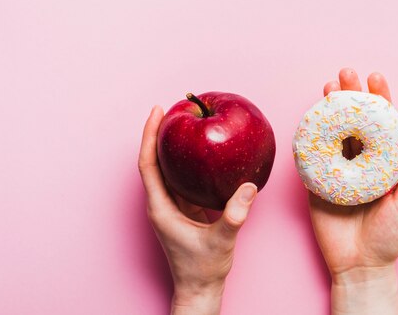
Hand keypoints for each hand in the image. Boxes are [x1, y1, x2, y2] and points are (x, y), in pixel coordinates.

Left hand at [138, 105, 256, 314]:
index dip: (150, 136)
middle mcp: (161, 203)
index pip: (148, 164)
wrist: (199, 288)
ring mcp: (171, 206)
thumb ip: (234, 216)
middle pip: (154, 161)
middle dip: (160, 134)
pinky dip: (187, 162)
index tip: (158, 112)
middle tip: (173, 109)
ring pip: (166, 169)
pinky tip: (202, 153)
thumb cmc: (203, 269)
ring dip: (172, 146)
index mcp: (161, 207)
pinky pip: (181, 179)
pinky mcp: (183, 210)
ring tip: (185, 123)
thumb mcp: (220, 241)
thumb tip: (248, 188)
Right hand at [309, 68, 397, 314]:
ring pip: (333, 132)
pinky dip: (310, 137)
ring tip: (327, 87)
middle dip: (350, 96)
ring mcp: (337, 170)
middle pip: (354, 122)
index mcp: (384, 163)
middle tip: (345, 73)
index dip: (379, 100)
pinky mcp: (317, 182)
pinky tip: (309, 119)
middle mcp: (360, 161)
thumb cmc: (389, 237)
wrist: (359, 265)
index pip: (382, 125)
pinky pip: (312, 156)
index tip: (374, 78)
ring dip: (329, 109)